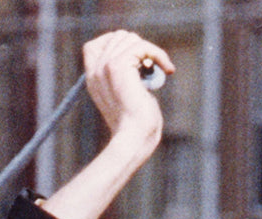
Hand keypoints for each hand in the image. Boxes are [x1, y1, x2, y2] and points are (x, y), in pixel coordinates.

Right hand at [82, 31, 173, 149]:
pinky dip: (159, 55)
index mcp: (93, 79)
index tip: (138, 60)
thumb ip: (125, 78)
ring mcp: (104, 66)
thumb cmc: (136, 125)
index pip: (95, 45)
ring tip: (159, 70)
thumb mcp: (127, 97)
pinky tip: (169, 70)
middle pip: (118, 37)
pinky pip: (142, 47)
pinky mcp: (118, 66)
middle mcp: (95, 70)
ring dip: (150, 51)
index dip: (118, 45)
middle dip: (139, 47)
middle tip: (151, 68)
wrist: (134, 138)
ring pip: (131, 39)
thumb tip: (142, 61)